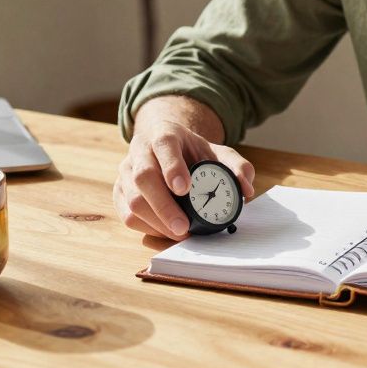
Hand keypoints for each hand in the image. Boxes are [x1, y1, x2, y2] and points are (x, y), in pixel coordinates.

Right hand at [113, 96, 254, 240]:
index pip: (164, 145)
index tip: (184, 188)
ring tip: (180, 233)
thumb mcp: (216, 151)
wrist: (162, 143)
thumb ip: (236, 165)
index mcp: (163, 134)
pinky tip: (166, 232)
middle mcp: (140, 150)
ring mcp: (125, 171)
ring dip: (156, 222)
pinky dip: (147, 228)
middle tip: (184, 227)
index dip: (172, 167)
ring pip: (132, 199)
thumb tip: (247, 190)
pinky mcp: (119, 191)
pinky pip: (126, 214)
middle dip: (163, 206)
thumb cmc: (191, 151)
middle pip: (143, 177)